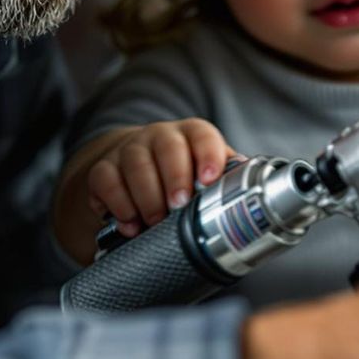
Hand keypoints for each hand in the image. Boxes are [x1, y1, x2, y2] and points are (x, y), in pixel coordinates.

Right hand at [85, 118, 237, 235]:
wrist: (132, 167)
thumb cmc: (180, 174)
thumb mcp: (205, 172)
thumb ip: (227, 180)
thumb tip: (254, 196)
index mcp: (191, 135)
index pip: (202, 136)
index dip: (208, 156)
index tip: (209, 180)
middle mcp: (160, 136)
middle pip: (168, 147)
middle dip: (175, 178)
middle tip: (178, 207)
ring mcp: (129, 149)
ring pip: (135, 164)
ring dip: (146, 197)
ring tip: (154, 222)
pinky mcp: (104, 168)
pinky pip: (105, 180)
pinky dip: (117, 204)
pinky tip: (129, 224)